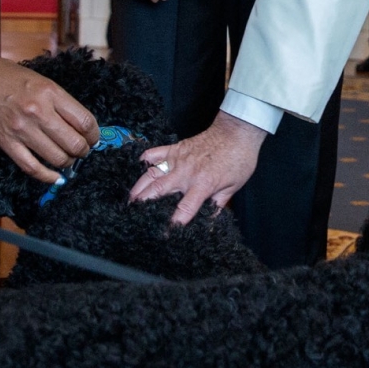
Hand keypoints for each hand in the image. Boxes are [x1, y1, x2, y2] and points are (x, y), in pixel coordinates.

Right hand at [0, 49, 97, 182]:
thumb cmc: (5, 76)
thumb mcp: (41, 80)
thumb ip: (60, 101)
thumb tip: (80, 124)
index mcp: (50, 92)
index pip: (85, 121)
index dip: (95, 134)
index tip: (94, 138)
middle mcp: (38, 112)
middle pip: (74, 143)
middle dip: (84, 151)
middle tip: (83, 150)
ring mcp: (21, 130)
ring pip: (57, 158)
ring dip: (68, 163)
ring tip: (68, 159)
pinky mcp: (7, 144)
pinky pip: (32, 167)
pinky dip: (48, 176)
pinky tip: (56, 177)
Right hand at [130, 110, 267, 224]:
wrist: (237, 132)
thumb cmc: (238, 159)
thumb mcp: (232, 187)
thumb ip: (217, 206)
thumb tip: (208, 224)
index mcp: (202, 184)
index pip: (184, 209)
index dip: (173, 225)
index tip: (164, 234)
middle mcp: (185, 173)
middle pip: (158, 191)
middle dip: (143, 205)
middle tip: (133, 216)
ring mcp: (177, 159)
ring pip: (151, 174)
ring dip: (138, 187)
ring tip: (130, 200)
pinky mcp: (174, 148)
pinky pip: (154, 153)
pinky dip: (144, 161)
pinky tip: (138, 169)